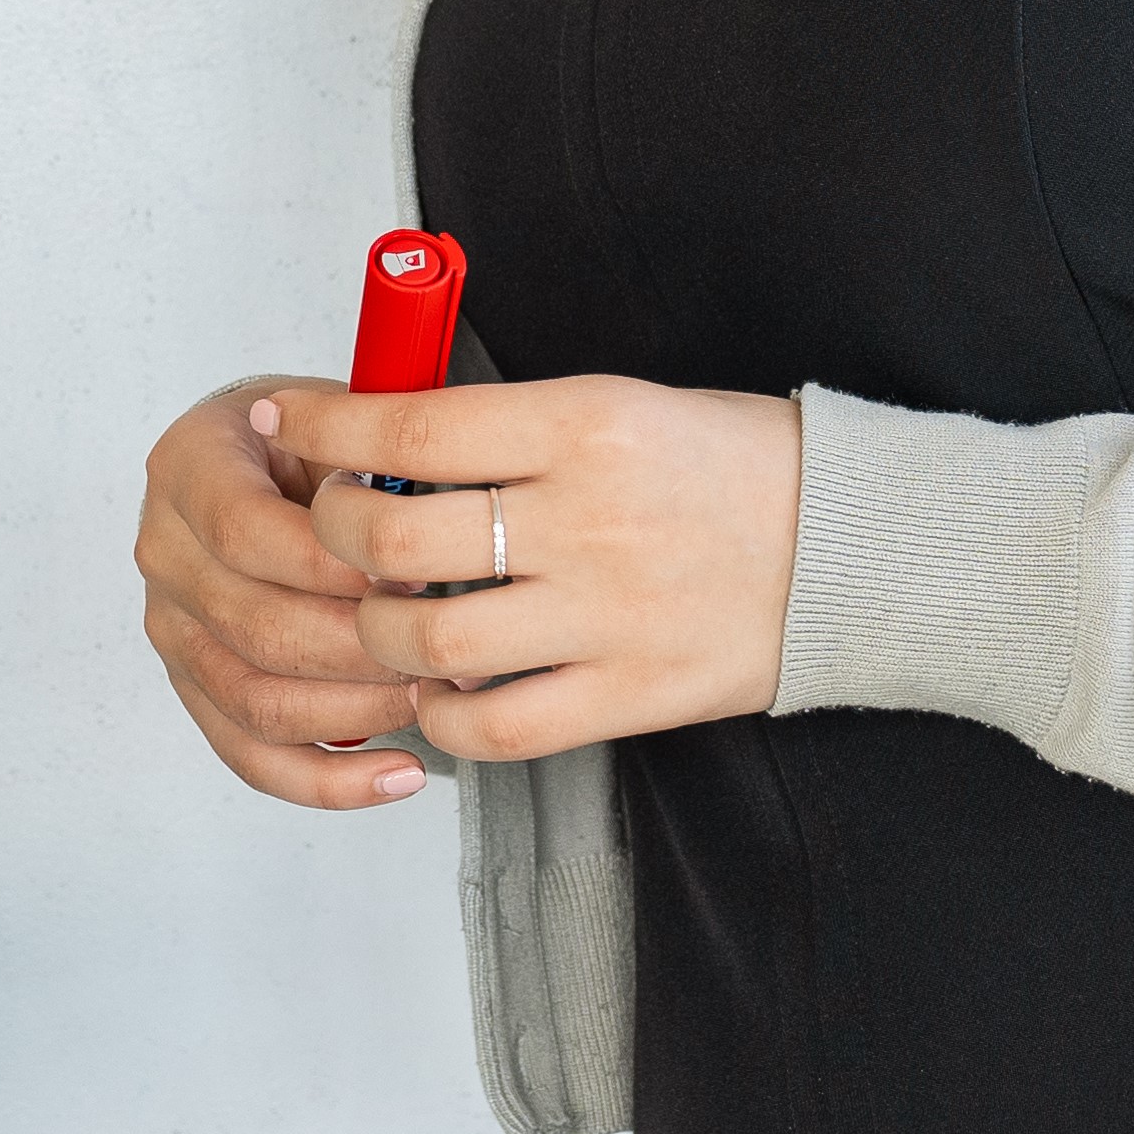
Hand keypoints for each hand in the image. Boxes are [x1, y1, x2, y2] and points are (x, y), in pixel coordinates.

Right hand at [132, 377, 439, 806]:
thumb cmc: (313, 438)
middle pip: (254, 628)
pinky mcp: (196, 689)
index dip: (332, 566)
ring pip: (256, 701)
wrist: (272, 458)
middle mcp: (164, 552)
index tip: (412, 578)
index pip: (243, 531)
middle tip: (443, 647)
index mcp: (188, 467)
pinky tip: (401, 774)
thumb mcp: (340, 414)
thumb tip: (424, 542)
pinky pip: (253, 756)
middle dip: (363, 650)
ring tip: (433, 698)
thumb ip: (370, 459)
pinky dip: (330, 782)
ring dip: (359, 712)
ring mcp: (173, 629)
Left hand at [267, 372, 803, 764]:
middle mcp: (585, 520)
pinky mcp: (630, 694)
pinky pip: (498, 728)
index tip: (283, 419)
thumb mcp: (618, 405)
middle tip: (333, 529)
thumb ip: (509, 430)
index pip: (410, 427)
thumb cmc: (725, 464)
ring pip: (428, 644)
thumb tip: (384, 442)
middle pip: (394, 541)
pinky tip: (440, 693)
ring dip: (379, 635)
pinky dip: (445, 719)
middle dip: (333, 536)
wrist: (851, 546)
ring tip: (383, 618)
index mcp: (582, 425)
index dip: (324, 427)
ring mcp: (606, 616)